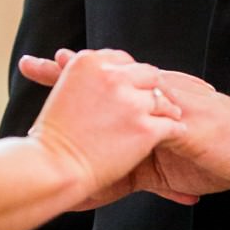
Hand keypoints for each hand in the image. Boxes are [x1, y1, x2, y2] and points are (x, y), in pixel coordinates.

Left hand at [21, 52, 229, 193]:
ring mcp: (173, 106)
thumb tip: (92, 188)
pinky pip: (151, 128)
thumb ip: (128, 171)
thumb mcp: (163, 167)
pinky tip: (106, 131)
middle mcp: (160, 95)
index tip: (41, 65)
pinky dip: (128, 133)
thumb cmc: (216, 154)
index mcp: (153, 100)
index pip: (109, 83)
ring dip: (93, 93)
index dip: (75, 75)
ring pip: (126, 95)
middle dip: (71, 73)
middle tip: (34, 64)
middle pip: (110, 80)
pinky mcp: (186, 125)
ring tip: (61, 77)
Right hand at [27, 47, 184, 201]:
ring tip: (172, 118)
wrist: (52, 167)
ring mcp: (131, 103)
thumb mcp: (64, 92)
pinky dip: (175, 130)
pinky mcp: (144, 129)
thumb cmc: (52, 137)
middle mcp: (112, 76)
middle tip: (161, 101)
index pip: (123, 61)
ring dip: (168, 109)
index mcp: (89, 62)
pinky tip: (176, 136)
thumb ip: (87, 80)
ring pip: (163, 99)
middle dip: (153, 88)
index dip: (132, 76)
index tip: (135, 87)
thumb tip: (95, 75)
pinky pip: (172, 125)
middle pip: (148, 75)